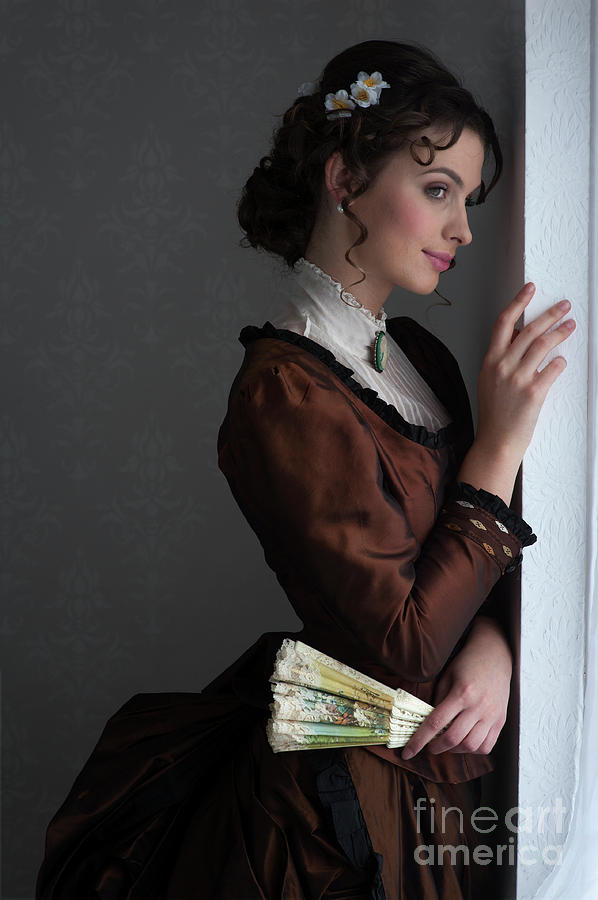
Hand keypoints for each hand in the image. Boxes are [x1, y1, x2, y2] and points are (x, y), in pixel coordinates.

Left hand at [401, 616, 511, 759]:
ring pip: (471, 746)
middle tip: (429, 746)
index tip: (408, 753)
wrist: (495, 655)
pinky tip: (464, 742)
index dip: (419, 740)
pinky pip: (486, 746)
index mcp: (462, 693)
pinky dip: (472, 750)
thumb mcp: (447, 676)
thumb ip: (438, 700)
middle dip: (436, 747)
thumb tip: (428, 724)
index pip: (436, 723)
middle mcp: (478, 706)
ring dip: (454, 750)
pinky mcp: (500, 720)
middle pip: (453, 739)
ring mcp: (492, 715)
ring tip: (447, 743)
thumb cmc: (467, 663)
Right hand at [477, 283, 574, 462]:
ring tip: (571, 326)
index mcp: (490, 361)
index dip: (518, 302)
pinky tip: (562, 360)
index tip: (531, 289)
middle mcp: (502, 366)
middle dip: (550, 314)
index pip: (504, 323)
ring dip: (560, 332)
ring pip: (543, 345)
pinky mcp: (533, 393)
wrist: (496, 441)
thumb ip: (502, 358)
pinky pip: (552, 368)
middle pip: (530, 330)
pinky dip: (560, 362)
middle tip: (564, 306)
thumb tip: (522, 335)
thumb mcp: (489, 380)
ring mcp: (517, 379)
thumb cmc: (495, 413)